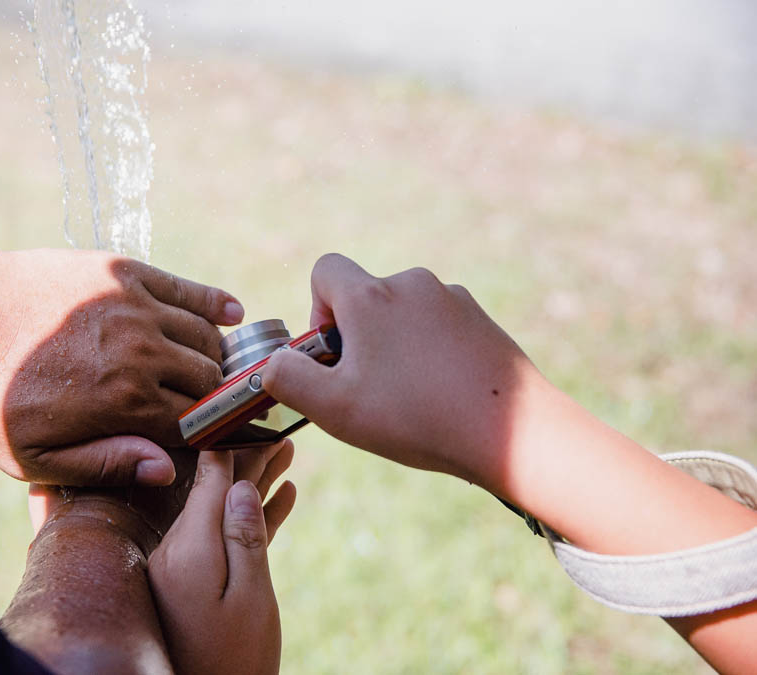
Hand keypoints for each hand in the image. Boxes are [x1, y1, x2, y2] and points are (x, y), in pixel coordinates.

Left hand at [0, 246, 243, 485]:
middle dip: (212, 398)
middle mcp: (143, 354)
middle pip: (209, 381)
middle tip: (206, 405)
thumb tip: (168, 469)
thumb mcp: (34, 456)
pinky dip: (218, 305)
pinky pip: (190, 290)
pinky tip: (232, 315)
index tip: (204, 440)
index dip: (205, 436)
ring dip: (214, 357)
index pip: (197, 424)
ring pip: (206, 338)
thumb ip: (105, 464)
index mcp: (126, 404)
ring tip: (206, 370)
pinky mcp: (128, 273)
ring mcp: (138, 309)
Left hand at [148, 441, 296, 674]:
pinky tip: (280, 498)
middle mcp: (180, 551)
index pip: (210, 479)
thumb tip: (241, 486)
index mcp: (190, 548)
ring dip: (255, 484)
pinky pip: (225, 539)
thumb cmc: (235, 659)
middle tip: (278, 430)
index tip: (247, 410)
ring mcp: (185, 568)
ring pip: (224, 511)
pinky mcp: (195, 584)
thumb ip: (245, 538)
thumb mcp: (250, 598)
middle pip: (217, 490)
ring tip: (286, 453)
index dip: (232, 443)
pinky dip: (252, 519)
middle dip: (249, 459)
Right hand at [261, 253, 539, 485]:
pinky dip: (431, 354)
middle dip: (357, 338)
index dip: (316, 310)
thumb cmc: (416, 417)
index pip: (325, 271)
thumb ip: (287, 379)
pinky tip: (443, 395)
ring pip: (403, 315)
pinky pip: (439, 328)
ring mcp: (453, 299)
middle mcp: (412, 284)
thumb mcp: (333, 408)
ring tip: (410, 399)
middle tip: (369, 389)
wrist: (511, 432)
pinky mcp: (482, 321)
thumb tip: (275, 364)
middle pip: (365, 297)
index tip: (331, 354)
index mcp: (370, 296)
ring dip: (395, 347)